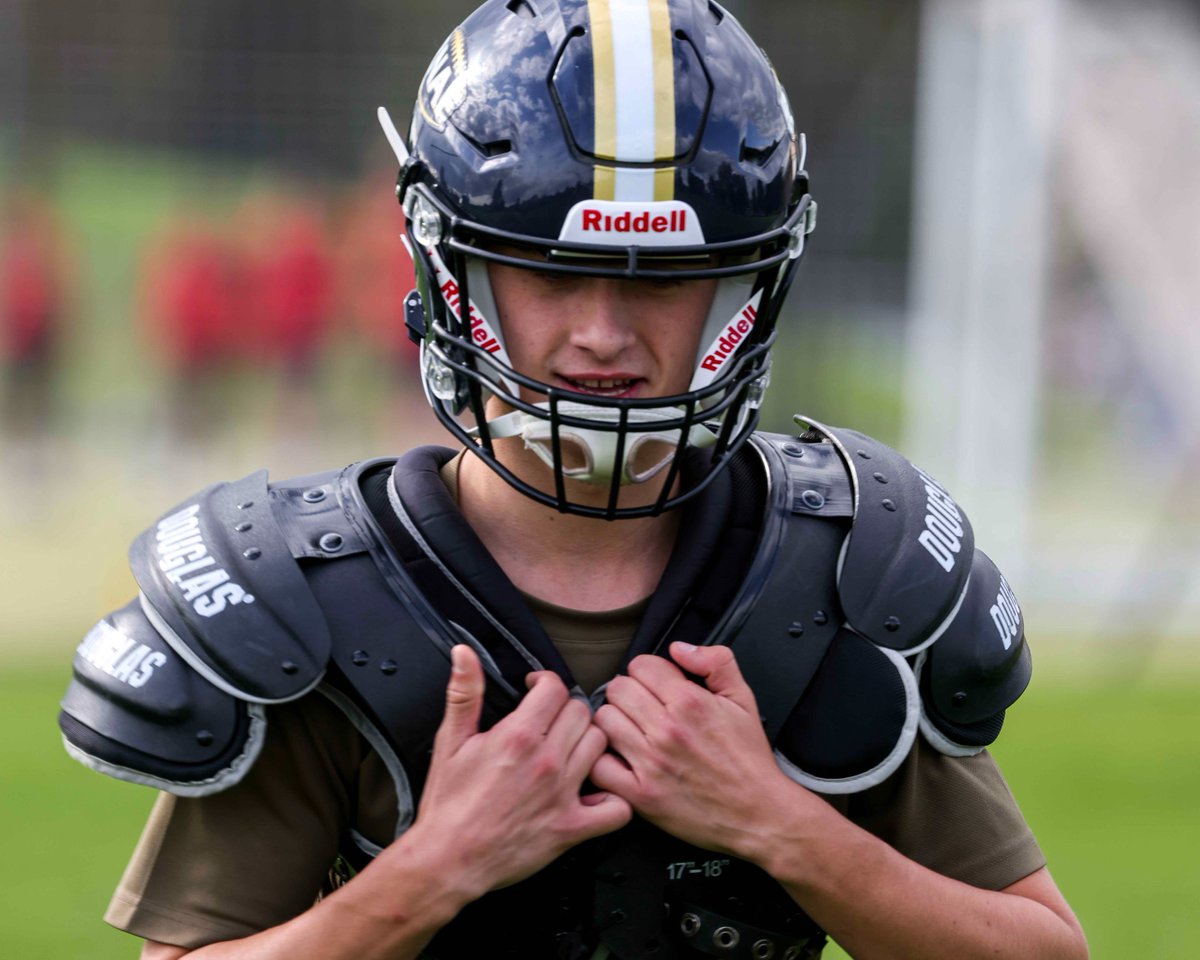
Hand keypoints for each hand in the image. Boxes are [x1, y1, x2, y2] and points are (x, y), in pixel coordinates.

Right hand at [407, 645, 630, 900]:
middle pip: (582, 712)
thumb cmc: (448, 803)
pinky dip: (612, 799)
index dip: (545, 684)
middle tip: (551, 723)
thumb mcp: (450, 741)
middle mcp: (546, 761)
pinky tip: (594, 793)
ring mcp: (563, 794)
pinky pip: (616, 807)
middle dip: (567, 710)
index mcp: (518, 735)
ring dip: (588, 743)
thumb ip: (464, 691)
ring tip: (570, 750)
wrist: (447, 860)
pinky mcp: (571, 827)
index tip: (536, 693)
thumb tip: (464, 652)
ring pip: (600, 746)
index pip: (556, 688)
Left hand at [591, 643, 810, 861]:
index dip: (648, 672)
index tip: (656, 686)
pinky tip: (622, 760)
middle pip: (617, 689)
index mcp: (690, 702)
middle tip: (642, 708)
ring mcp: (651, 764)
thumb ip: (715, 661)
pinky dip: (605, 761)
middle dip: (628, 693)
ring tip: (632, 732)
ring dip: (615, 723)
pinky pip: (599, 766)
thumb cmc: (749, 758)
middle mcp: (667, 730)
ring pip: (604, 721)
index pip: (640, 665)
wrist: (759, 813)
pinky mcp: (641, 795)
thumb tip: (678, 648)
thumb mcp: (743, 698)